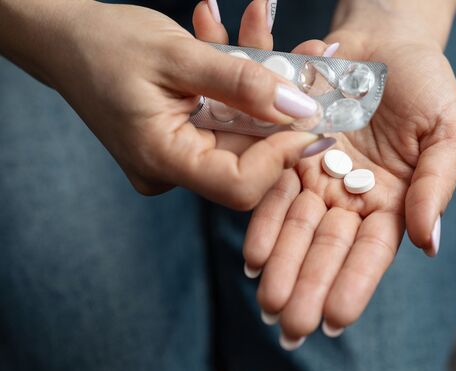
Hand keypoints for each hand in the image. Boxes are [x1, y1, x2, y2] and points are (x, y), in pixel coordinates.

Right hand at [1, 0, 324, 208]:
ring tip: (261, 20)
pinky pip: (225, 116)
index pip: (239, 185)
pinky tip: (233, 33)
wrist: (65, 39)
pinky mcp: (184, 137)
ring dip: (261, 79)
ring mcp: (178, 156)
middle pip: (249, 155)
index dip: (282, 155)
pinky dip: (237, 80)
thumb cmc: (104, 44)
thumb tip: (299, 108)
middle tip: (308, 54)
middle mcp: (172, 169)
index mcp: (161, 160)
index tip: (310, 114)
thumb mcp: (178, 56)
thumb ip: (241, 83)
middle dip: (282, 104)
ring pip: (242, 130)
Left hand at [244, 25, 455, 345]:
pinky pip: (275, 192)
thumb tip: (428, 243)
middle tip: (288, 324)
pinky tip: (252, 255)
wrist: (382, 43)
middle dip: (308, 285)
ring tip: (266, 298)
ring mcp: (319, 177)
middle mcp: (352, 197)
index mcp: (393, 200)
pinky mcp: (289, 154)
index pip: (373, 251)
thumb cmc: (425, 85)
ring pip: (298, 229)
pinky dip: (264, 222)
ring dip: (281, 264)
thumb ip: (435, 184)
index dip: (355, 284)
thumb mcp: (447, 131)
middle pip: (329, 249)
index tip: (334, 317)